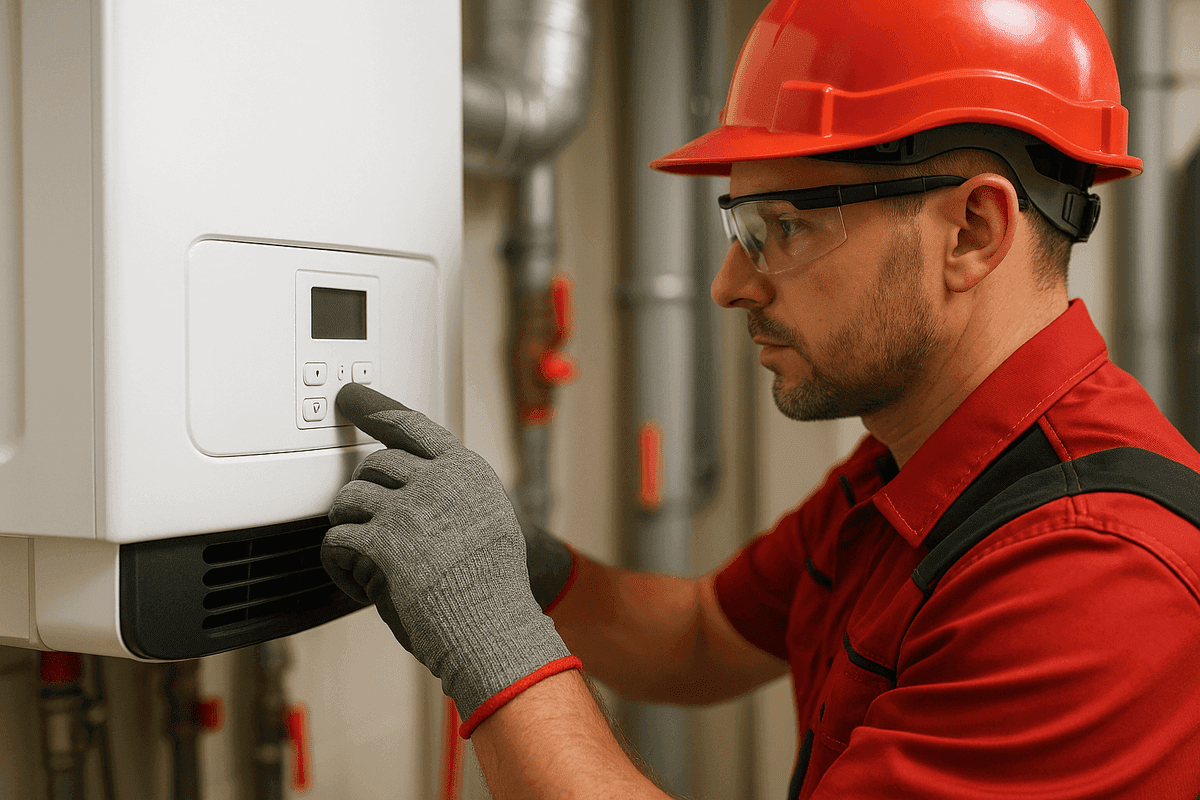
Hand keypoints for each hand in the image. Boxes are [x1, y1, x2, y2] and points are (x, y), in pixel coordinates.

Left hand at [322, 384, 579, 734]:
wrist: (492, 626)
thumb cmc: (491, 586)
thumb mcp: (489, 522)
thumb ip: (454, 496)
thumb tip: (410, 485)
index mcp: (465, 471)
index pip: (412, 425)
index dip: (376, 410)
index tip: (353, 401)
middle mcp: (438, 480)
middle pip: (374, 463)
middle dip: (364, 493)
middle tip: (369, 524)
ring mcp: (409, 508)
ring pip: (349, 497)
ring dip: (348, 526)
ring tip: (364, 556)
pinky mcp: (383, 541)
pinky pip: (336, 539)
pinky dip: (339, 564)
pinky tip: (358, 582)